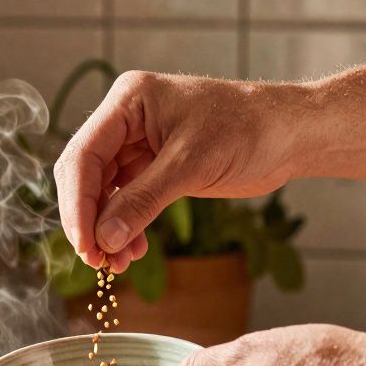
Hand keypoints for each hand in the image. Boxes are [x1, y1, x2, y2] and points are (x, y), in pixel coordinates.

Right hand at [54, 72, 302, 271]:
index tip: (85, 244)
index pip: (83, 155)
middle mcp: (126, 120)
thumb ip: (143, 201)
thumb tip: (104, 239)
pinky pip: (126, 201)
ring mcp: (137, 144)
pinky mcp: (153, 167)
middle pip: (85, 175)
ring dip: (106, 229)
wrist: (288, 134)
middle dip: (88, 220)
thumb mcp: (191, 165)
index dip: (78, 203)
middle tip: (97, 260)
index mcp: (128, 101)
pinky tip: (134, 251)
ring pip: (103, 192)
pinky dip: (126, 227)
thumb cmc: (247, 129)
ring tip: (116, 264)